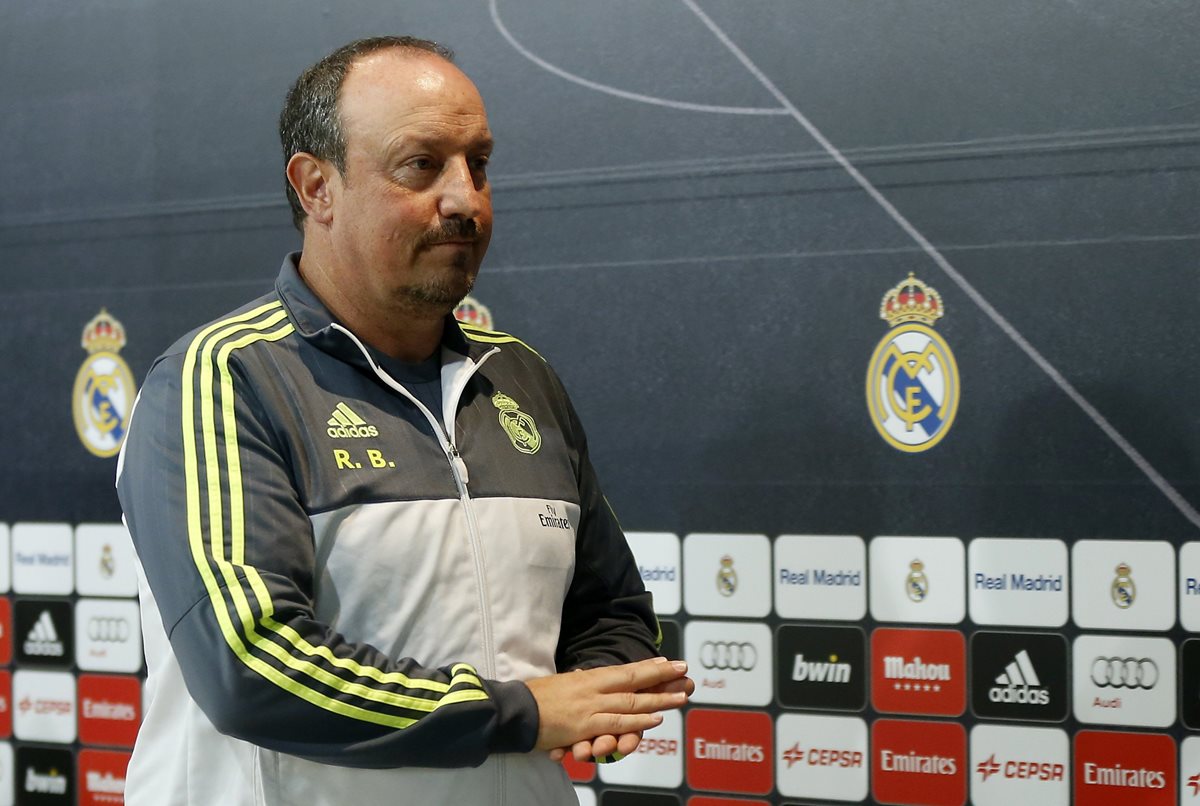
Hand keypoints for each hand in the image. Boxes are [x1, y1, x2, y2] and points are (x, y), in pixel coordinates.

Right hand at [527, 657, 689, 752]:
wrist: (516, 710)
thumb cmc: (536, 698)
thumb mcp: (563, 684)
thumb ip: (582, 685)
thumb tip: (591, 680)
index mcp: (588, 677)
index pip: (625, 670)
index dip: (648, 666)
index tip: (669, 661)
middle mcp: (593, 689)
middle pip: (634, 682)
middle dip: (661, 677)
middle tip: (684, 673)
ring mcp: (591, 707)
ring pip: (632, 703)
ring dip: (658, 700)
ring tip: (680, 696)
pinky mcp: (585, 726)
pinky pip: (616, 723)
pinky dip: (637, 721)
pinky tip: (655, 719)